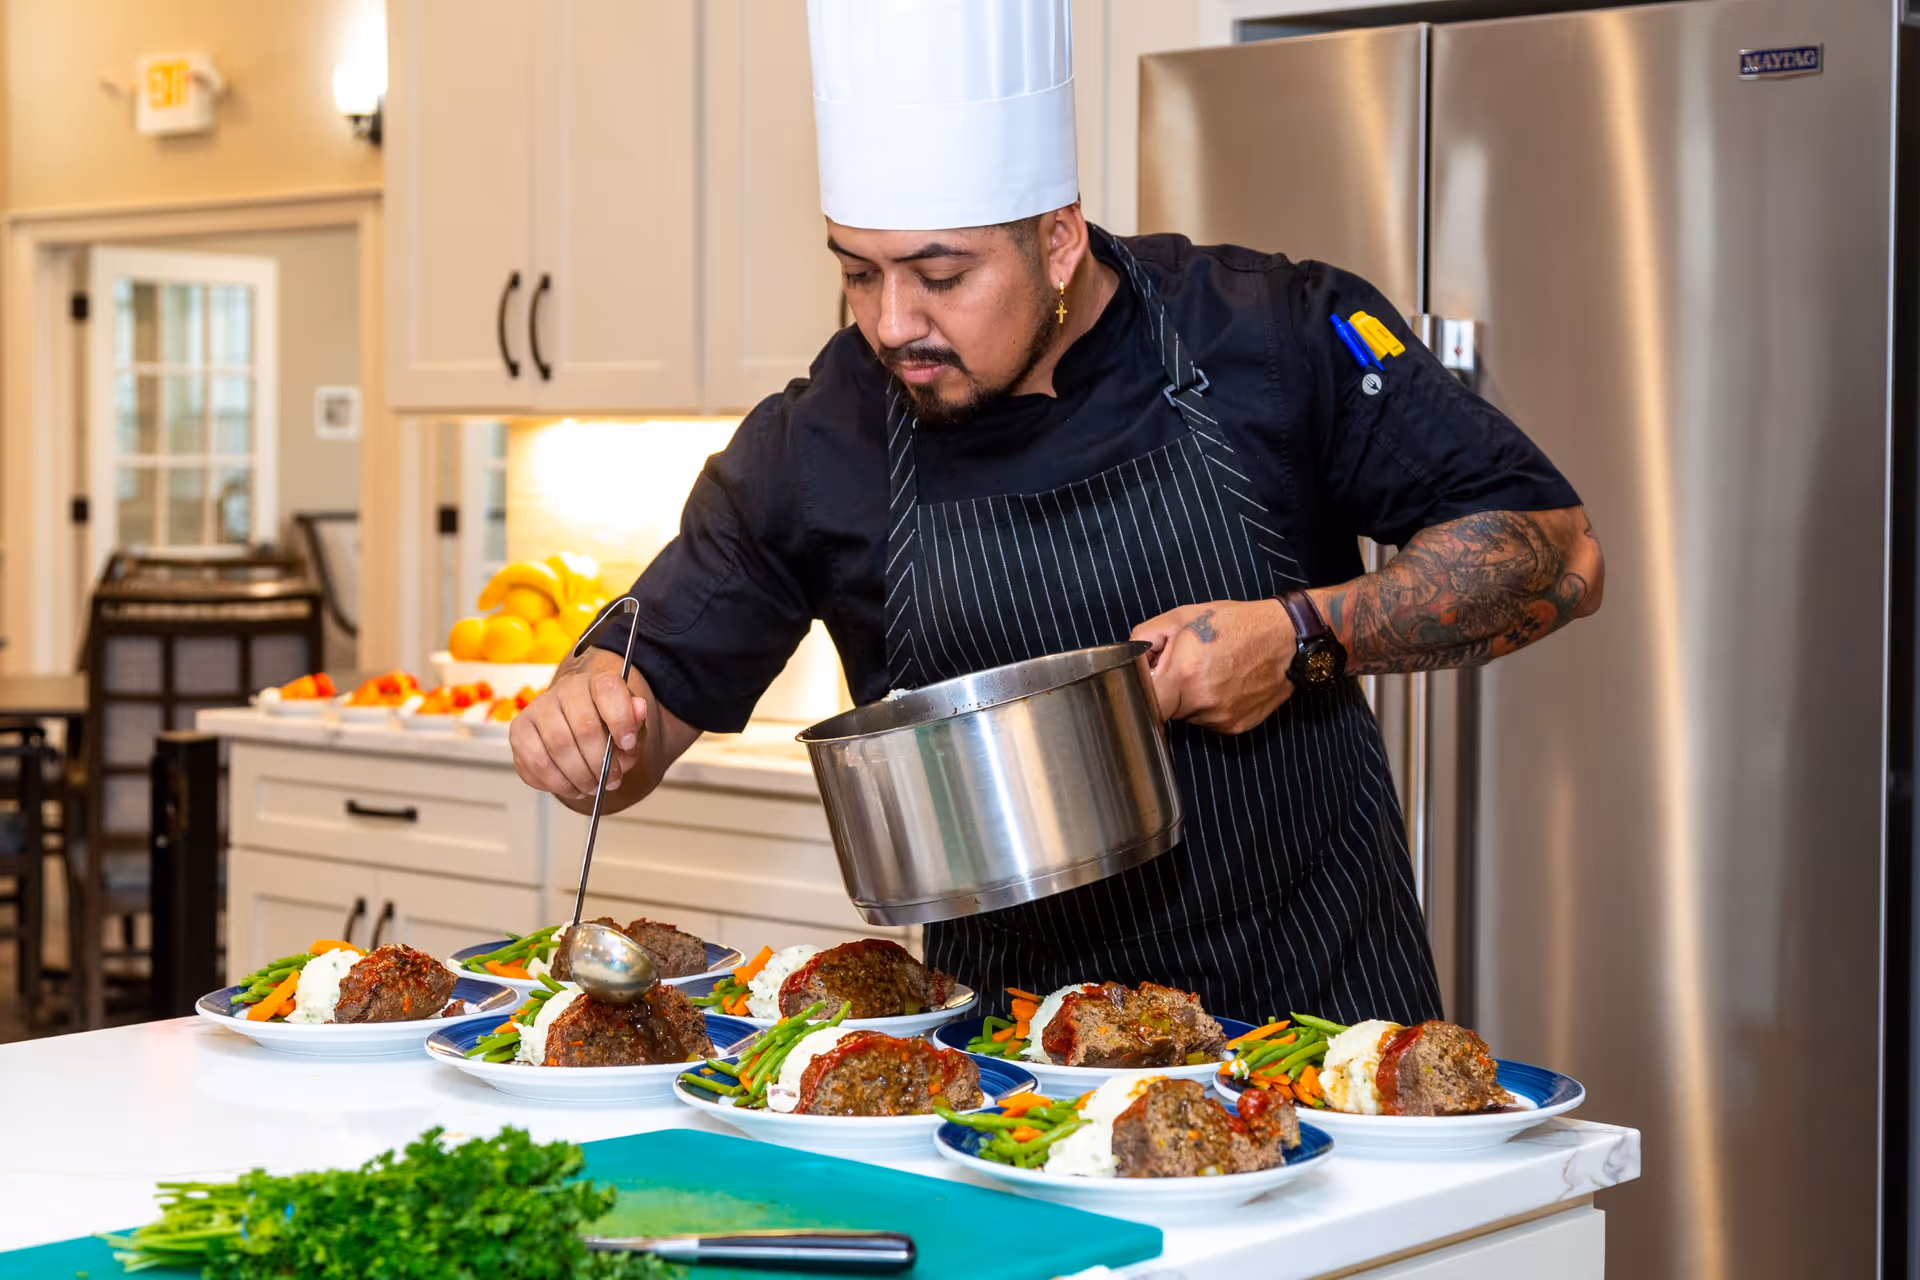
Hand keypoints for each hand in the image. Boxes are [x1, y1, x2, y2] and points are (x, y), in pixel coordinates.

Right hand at [509, 648, 648, 802]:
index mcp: (595, 681)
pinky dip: (556, 782)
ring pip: (558, 746)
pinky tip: (571, 786)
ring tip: (592, 787)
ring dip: (579, 776)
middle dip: (600, 762)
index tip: (629, 745)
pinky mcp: (519, 730)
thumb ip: (636, 721)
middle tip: (610, 780)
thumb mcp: (631, 726)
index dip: (621, 721)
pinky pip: (535, 762)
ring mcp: (538, 708)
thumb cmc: (606, 728)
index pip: (607, 690)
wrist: (580, 731)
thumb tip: (639, 709)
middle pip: (584, 727)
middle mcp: (564, 690)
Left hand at [1130, 599, 1296, 733]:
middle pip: (1165, 710)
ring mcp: (1220, 718)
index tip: (1149, 678)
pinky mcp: (1236, 727)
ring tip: (1211, 672)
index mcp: (1183, 675)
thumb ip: (1146, 637)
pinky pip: (1209, 721)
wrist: (1286, 638)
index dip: (1141, 689)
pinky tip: (1226, 684)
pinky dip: (1210, 706)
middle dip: (1168, 691)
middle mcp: (1201, 703)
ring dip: (1189, 699)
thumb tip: (1130, 660)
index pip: (1143, 701)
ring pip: (1187, 716)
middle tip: (1185, 666)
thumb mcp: (1182, 616)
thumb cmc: (1234, 623)